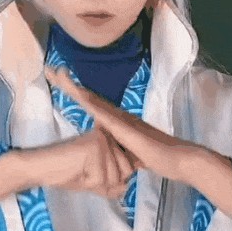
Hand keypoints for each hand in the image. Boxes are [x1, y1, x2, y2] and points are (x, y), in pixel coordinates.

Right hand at [38, 125, 139, 198]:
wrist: (42, 168)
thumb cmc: (66, 173)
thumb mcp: (96, 181)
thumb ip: (113, 184)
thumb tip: (126, 187)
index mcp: (111, 141)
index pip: (127, 170)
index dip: (109, 182)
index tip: (89, 172)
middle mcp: (110, 136)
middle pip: (124, 174)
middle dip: (104, 183)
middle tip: (83, 172)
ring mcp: (103, 140)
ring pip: (113, 178)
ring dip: (94, 183)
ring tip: (79, 171)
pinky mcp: (95, 147)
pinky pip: (100, 178)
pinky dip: (87, 183)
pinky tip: (75, 171)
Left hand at [44, 65, 187, 181]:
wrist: (180, 160)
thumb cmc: (159, 158)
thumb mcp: (132, 154)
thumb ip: (120, 149)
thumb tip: (110, 151)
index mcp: (118, 122)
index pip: (92, 104)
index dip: (75, 92)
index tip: (59, 80)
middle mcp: (119, 116)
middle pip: (89, 97)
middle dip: (70, 84)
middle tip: (51, 70)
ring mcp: (123, 121)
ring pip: (95, 102)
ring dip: (77, 90)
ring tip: (60, 76)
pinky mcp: (128, 130)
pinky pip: (107, 117)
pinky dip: (93, 106)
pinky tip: (81, 98)